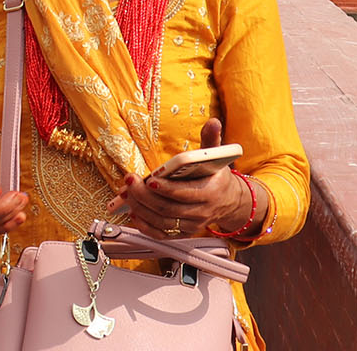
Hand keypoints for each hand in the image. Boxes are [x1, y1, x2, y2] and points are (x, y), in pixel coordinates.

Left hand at [117, 118, 254, 238]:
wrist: (228, 201)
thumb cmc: (217, 177)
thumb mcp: (217, 157)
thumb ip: (211, 140)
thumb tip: (213, 122)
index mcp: (210, 192)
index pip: (185, 193)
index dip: (166, 188)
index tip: (149, 179)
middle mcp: (201, 212)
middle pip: (168, 208)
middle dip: (145, 196)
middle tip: (130, 182)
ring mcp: (191, 224)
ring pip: (162, 222)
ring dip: (141, 208)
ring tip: (127, 193)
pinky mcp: (183, 232)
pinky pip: (161, 234)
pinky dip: (145, 225)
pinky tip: (134, 212)